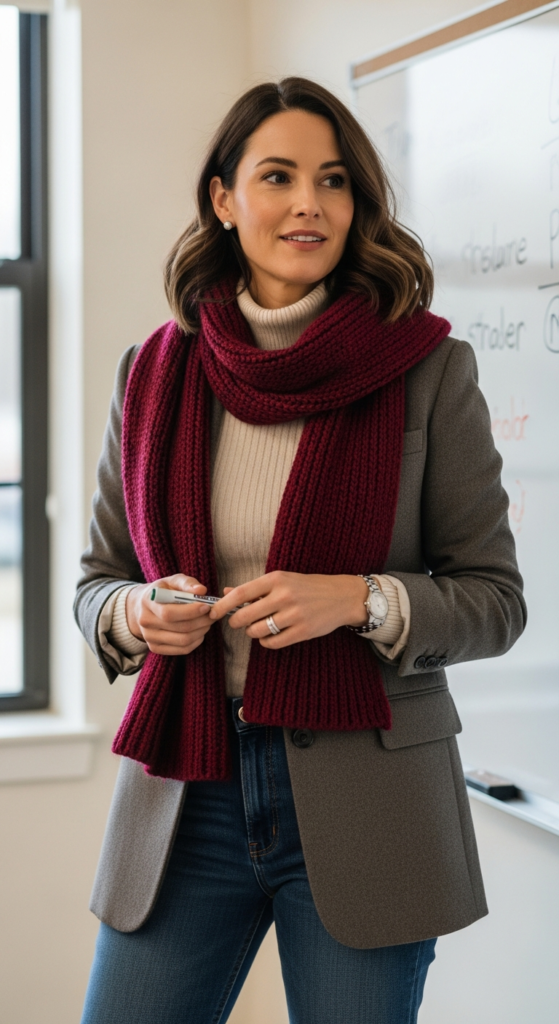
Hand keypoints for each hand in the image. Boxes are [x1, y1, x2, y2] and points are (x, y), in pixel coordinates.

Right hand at [126, 574, 212, 655]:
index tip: (206, 607)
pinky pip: (182, 650)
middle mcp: (145, 621)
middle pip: (179, 628)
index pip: (169, 613)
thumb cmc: (164, 591)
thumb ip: (187, 583)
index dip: (190, 612)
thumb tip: (201, 590)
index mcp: (147, 602)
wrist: (143, 606)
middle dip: (201, 621)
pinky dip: (196, 641)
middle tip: (213, 614)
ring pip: (183, 640)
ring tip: (208, 621)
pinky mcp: (156, 648)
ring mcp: (149, 637)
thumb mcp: (173, 581)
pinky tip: (200, 631)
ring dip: (201, 631)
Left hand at [208, 571, 368, 648]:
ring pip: (257, 631)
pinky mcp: (303, 632)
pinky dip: (265, 642)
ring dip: (251, 632)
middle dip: (236, 622)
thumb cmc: (308, 586)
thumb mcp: (282, 580)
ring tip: (257, 627)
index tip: (213, 613)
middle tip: (237, 622)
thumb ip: (254, 588)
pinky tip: (269, 636)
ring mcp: (294, 615)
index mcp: (276, 579)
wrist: (342, 596)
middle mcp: (284, 596)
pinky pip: (272, 643)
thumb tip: (226, 593)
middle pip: (245, 615)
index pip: (240, 593)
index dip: (222, 605)